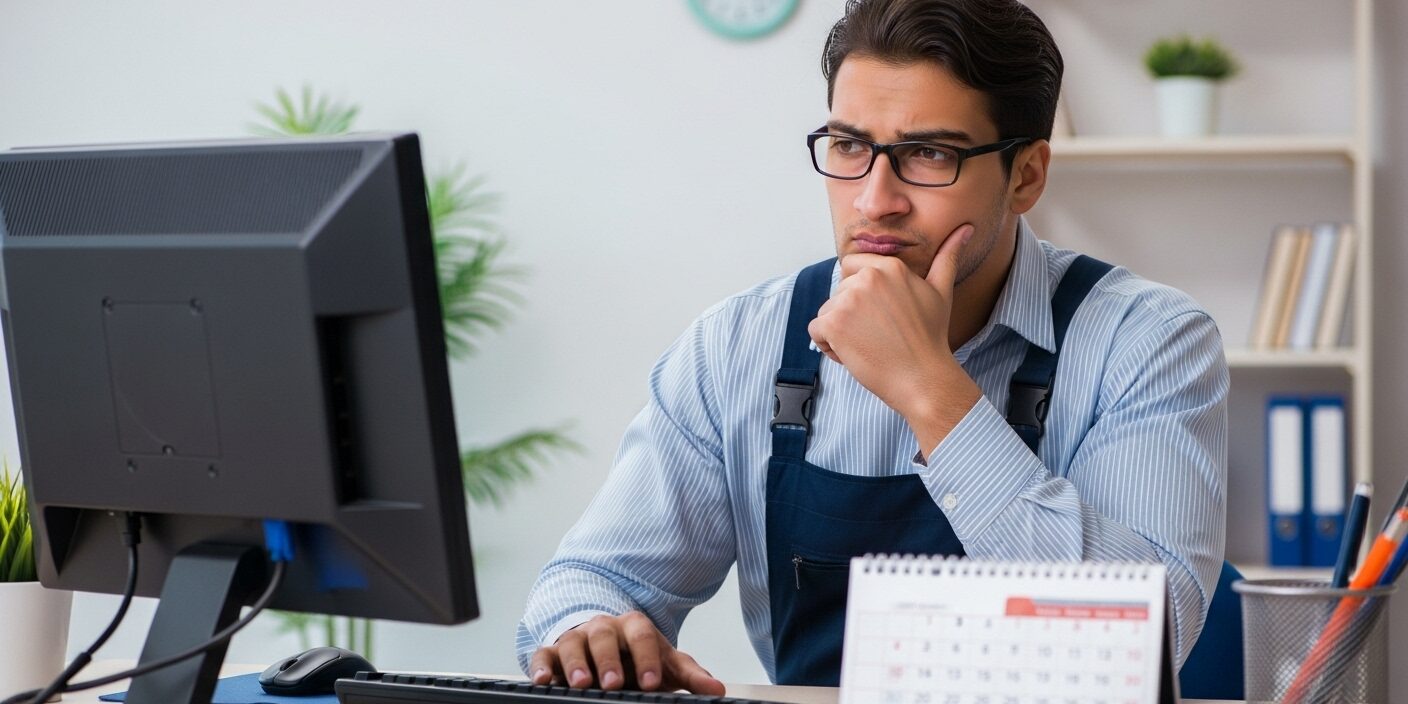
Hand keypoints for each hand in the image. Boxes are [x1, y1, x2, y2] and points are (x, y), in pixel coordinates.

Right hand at [528, 612, 724, 693]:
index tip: (651, 682)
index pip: (642, 636)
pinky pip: (543, 655)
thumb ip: (690, 676)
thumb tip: (716, 690)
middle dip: (608, 660)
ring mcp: (577, 638)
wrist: (606, 645)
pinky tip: (544, 680)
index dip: (646, 658)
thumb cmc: (636, 656)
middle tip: (613, 684)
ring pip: (572, 643)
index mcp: (634, 628)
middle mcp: (603, 628)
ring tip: (580, 683)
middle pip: (604, 636)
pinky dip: (541, 666)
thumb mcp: (665, 664)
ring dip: (575, 663)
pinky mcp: (553, 652)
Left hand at [808, 223, 981, 452]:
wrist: (923, 379)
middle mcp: (867, 278)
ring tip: (870, 345)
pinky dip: (828, 347)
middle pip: (839, 292)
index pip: (852, 268)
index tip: (881, 315)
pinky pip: (816, 331)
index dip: (860, 294)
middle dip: (851, 314)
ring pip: (827, 312)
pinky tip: (854, 354)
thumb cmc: (931, 338)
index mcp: (889, 267)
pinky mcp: (833, 323)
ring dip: (840, 332)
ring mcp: (848, 300)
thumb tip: (967, 228)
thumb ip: (947, 257)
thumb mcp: (941, 291)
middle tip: (880, 335)